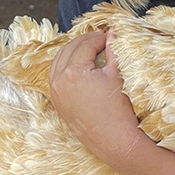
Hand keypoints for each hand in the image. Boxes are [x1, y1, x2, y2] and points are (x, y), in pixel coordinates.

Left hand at [48, 30, 140, 163]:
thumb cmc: (118, 110)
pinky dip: (65, 66)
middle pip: (69, 49)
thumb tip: (112, 33)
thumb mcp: (117, 75)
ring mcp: (56, 93)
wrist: (114, 140)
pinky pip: (56, 76)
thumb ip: (113, 51)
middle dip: (85, 41)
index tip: (110, 36)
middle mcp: (59, 81)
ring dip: (73, 51)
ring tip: (89, 48)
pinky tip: (78, 65)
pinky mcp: (58, 103)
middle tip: (100, 39)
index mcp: (74, 72)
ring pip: (59, 61)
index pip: (86, 45)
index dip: (100, 38)